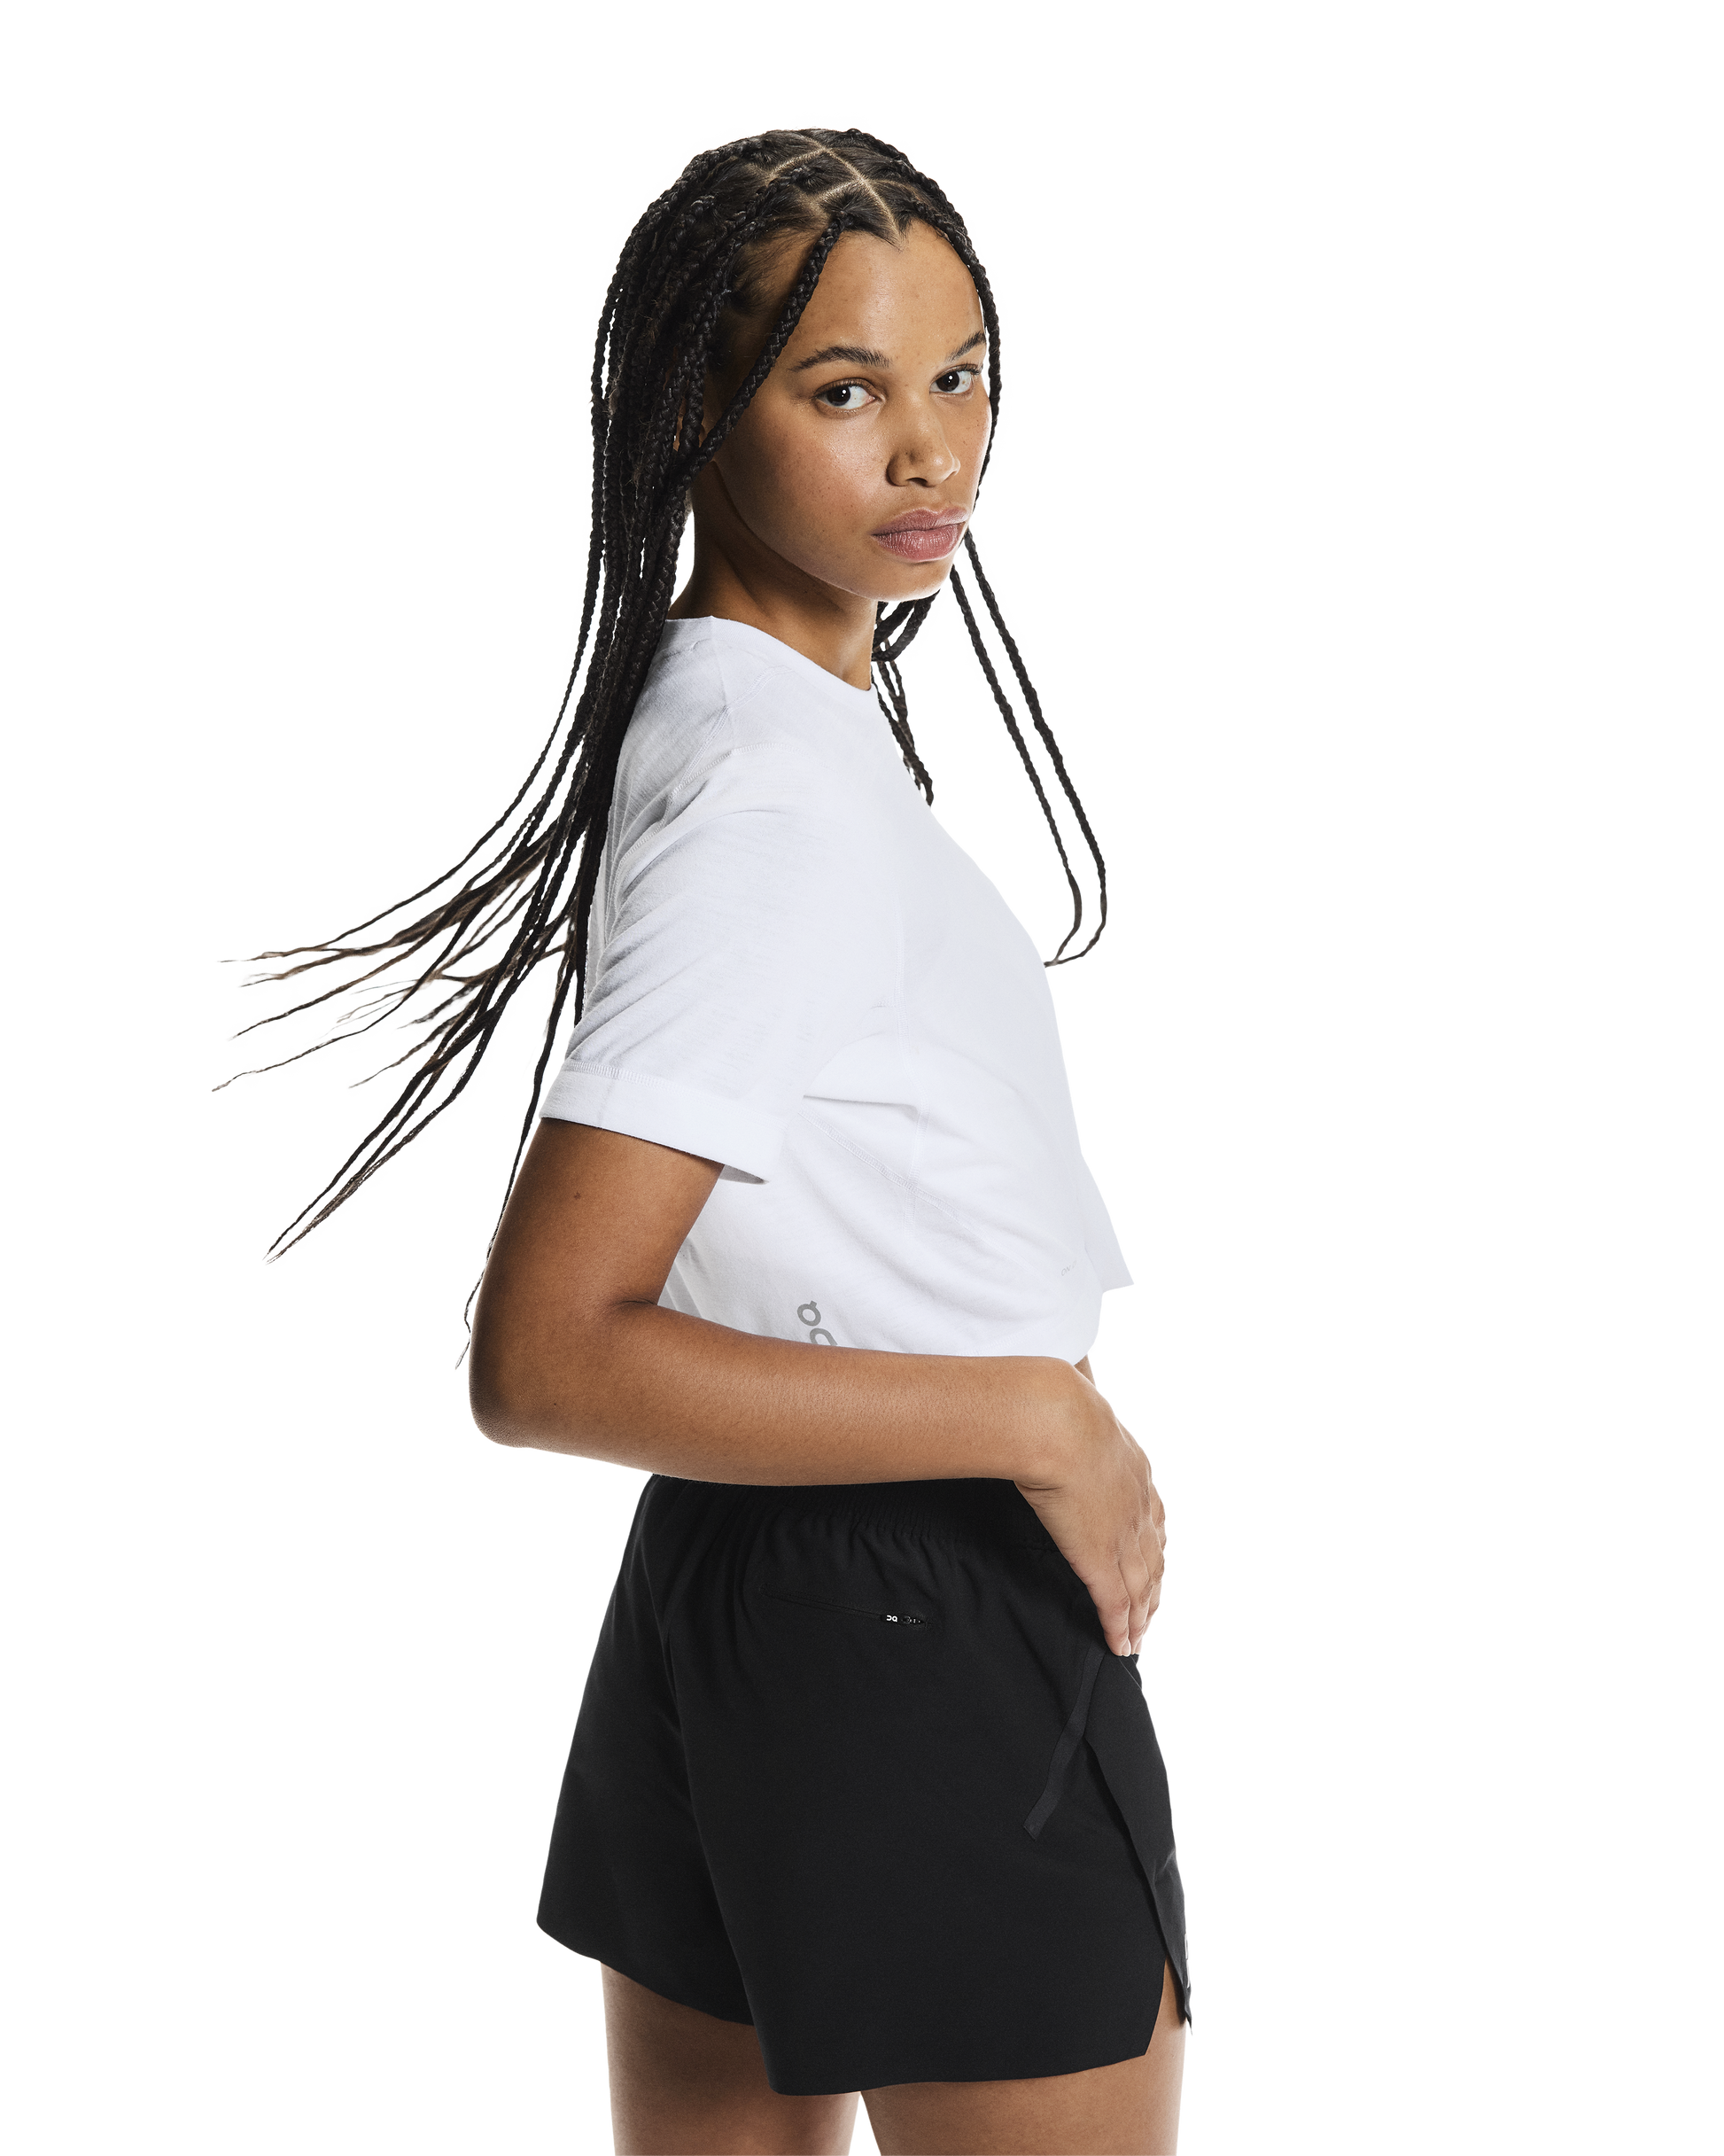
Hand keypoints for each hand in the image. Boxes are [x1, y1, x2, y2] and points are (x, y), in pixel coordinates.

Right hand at [1014, 1367, 1167, 1656]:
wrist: (1053, 1422)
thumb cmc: (1057, 1402)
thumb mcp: (1077, 1395)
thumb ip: (1078, 1393)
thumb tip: (1071, 1367)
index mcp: (1134, 1467)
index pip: (1152, 1514)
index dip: (1152, 1541)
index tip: (1151, 1558)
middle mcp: (1138, 1504)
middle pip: (1154, 1556)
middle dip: (1153, 1585)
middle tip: (1150, 1609)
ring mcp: (1122, 1534)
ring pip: (1141, 1585)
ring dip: (1141, 1612)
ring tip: (1136, 1633)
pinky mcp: (1100, 1560)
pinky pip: (1116, 1604)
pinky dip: (1120, 1627)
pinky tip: (1120, 1644)